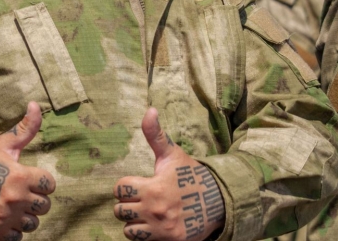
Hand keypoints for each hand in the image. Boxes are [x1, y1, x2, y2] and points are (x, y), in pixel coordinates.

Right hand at [0, 101, 55, 240]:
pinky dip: (14, 230)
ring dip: (27, 216)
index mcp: (20, 176)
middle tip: (21, 191)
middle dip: (36, 198)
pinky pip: (18, 237)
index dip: (41, 180)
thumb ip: (24, 128)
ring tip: (14, 206)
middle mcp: (16, 199)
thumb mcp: (1, 144)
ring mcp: (7, 218)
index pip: (49, 184)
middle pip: (44, 205)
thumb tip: (35, 105)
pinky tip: (6, 219)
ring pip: (34, 223)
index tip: (29, 177)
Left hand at [113, 109, 224, 240]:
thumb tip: (149, 110)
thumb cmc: (190, 175)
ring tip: (144, 212)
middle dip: (127, 204)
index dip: (124, 185)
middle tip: (140, 198)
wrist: (218, 200)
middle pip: (120, 211)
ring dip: (133, 222)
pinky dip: (144, 234)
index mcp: (153, 187)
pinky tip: (152, 224)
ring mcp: (162, 229)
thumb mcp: (172, 154)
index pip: (119, 189)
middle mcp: (155, 210)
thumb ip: (156, 134)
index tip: (136, 184)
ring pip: (128, 229)